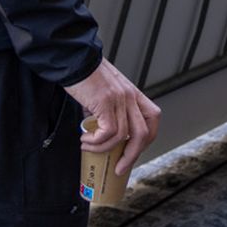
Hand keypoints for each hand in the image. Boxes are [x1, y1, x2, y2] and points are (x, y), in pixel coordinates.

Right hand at [65, 58, 161, 177]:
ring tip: (88, 145)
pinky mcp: (105, 101)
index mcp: (133, 93)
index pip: (153, 117)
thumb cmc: (85, 76)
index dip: (147, 139)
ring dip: (104, 149)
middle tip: (118, 167)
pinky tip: (84, 139)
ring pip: (123, 136)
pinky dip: (96, 142)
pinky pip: (108, 132)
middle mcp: (130, 95)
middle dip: (132, 156)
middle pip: (143, 133)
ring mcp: (119, 98)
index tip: (131, 152)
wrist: (73, 59)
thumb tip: (104, 134)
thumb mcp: (106, 91)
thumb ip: (111, 108)